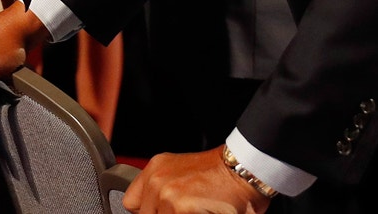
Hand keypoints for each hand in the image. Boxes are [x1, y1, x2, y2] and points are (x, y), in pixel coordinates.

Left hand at [123, 148, 270, 213]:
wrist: (245, 170)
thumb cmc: (222, 175)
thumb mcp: (183, 173)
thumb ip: (163, 190)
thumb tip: (156, 209)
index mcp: (156, 168)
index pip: (132, 203)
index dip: (149, 211)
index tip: (163, 210)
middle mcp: (157, 179)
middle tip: (188, 208)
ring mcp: (166, 194)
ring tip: (197, 209)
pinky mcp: (179, 207)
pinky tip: (204, 211)